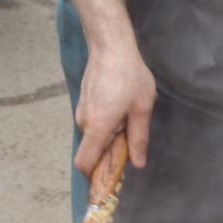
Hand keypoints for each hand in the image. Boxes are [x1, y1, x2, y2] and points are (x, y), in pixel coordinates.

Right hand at [74, 44, 154, 179]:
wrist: (110, 46)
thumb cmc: (129, 76)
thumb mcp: (142, 108)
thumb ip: (138, 139)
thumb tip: (137, 163)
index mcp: (98, 127)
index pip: (84, 164)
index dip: (95, 176)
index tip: (112, 175)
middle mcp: (83, 122)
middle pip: (91, 152)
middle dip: (109, 152)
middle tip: (130, 136)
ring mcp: (81, 112)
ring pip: (93, 136)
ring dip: (109, 136)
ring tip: (127, 115)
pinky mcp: (83, 103)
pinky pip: (93, 124)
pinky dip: (105, 124)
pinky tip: (119, 106)